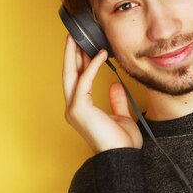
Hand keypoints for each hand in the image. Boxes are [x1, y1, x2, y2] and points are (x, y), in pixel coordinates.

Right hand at [63, 35, 142, 152]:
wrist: (124, 157)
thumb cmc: (123, 142)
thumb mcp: (122, 116)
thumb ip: (116, 100)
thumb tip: (115, 84)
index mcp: (82, 109)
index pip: (78, 80)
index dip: (80, 62)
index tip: (86, 47)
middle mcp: (74, 107)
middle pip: (69, 74)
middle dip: (71, 54)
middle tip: (74, 35)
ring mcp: (74, 108)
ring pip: (71, 75)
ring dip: (74, 54)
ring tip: (78, 37)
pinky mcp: (79, 109)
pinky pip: (84, 81)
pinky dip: (91, 66)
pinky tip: (100, 54)